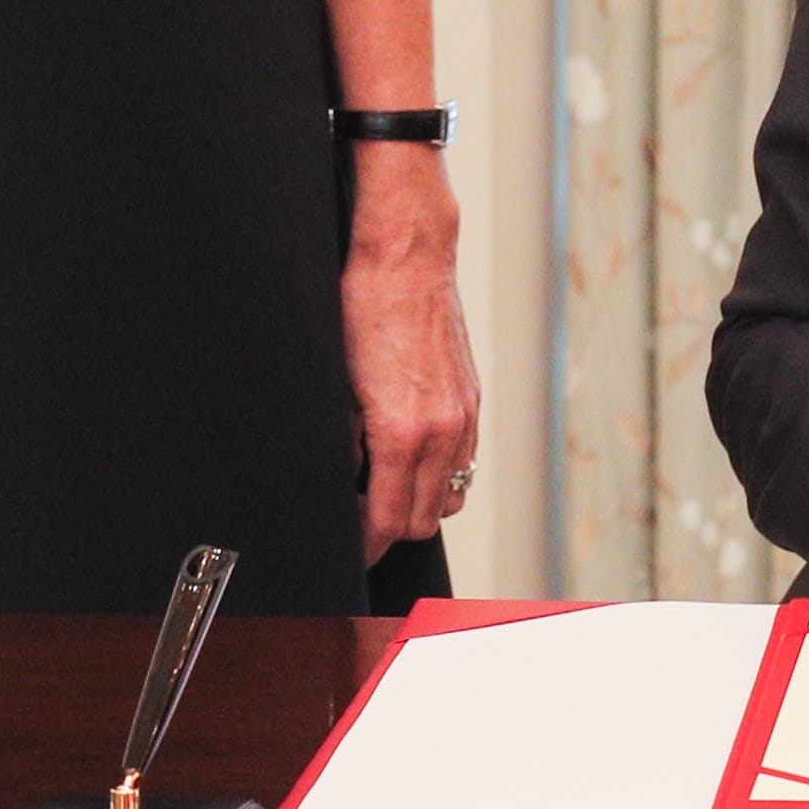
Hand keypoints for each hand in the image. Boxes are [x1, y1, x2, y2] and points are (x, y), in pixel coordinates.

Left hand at [341, 159, 480, 562]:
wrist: (406, 257)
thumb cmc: (362, 308)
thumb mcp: (336, 385)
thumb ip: (344, 444)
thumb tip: (343, 481)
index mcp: (402, 434)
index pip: (387, 521)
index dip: (364, 545)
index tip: (347, 550)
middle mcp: (442, 432)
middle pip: (421, 520)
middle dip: (388, 531)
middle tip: (356, 522)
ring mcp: (463, 416)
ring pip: (449, 496)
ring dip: (418, 506)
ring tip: (383, 493)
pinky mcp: (472, 399)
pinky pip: (463, 462)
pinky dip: (440, 476)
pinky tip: (411, 460)